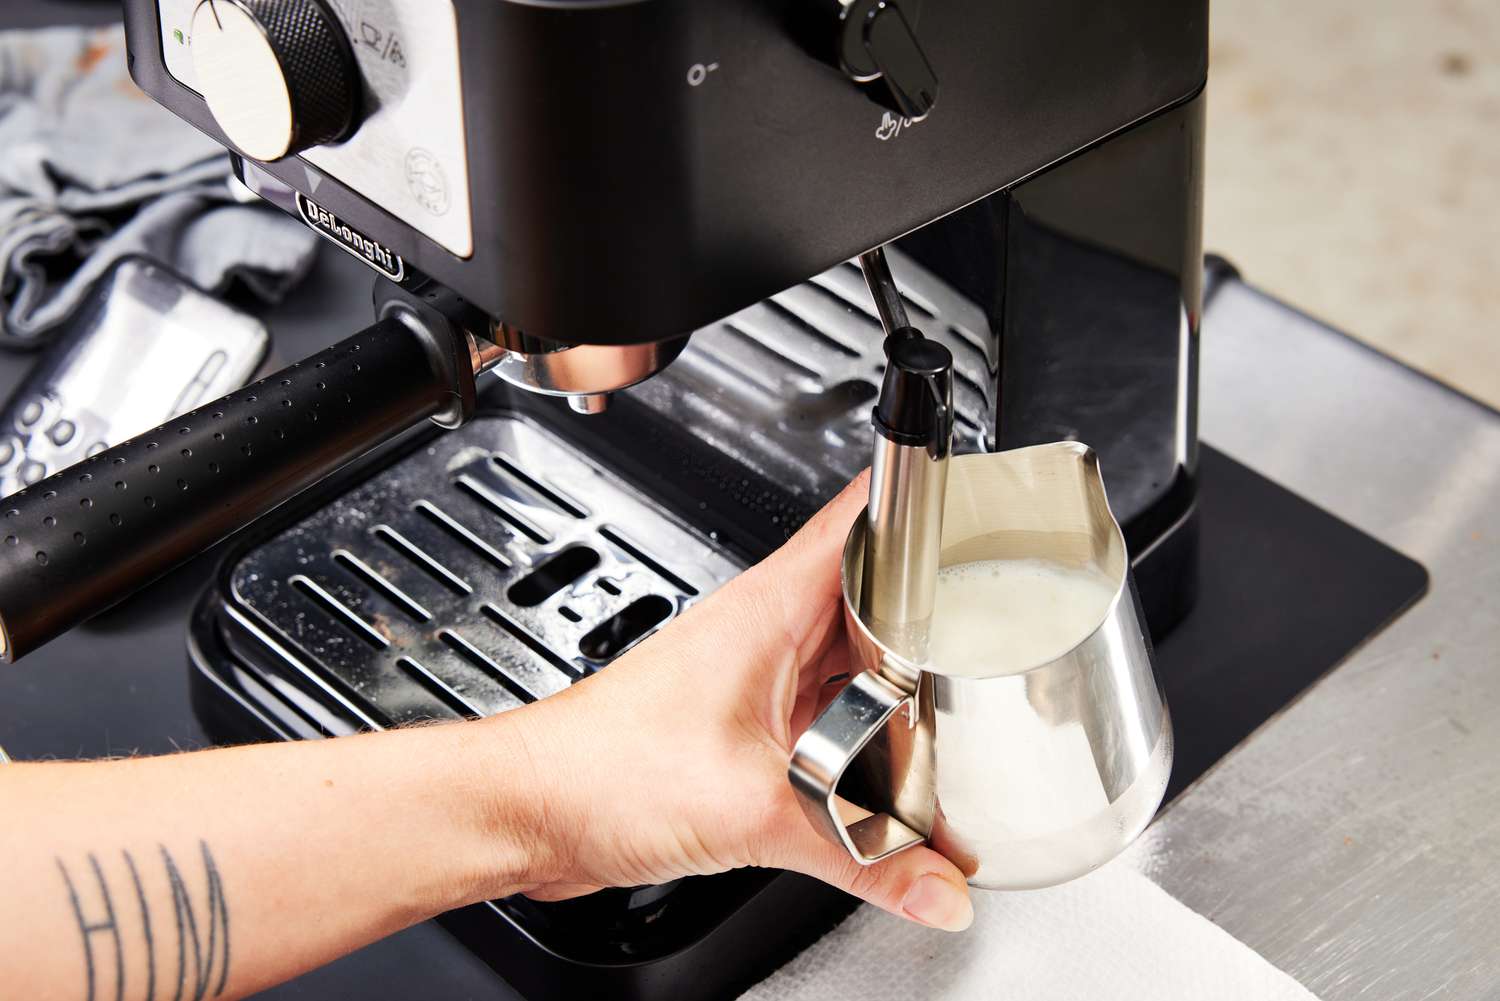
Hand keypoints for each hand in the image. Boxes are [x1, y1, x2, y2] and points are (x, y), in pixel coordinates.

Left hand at [498, 472, 972, 931]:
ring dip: (903, 687)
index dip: (929, 503)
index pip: (864, 520)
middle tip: (1003, 636)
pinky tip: (894, 772)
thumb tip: (940, 887)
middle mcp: (766, 631)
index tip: (990, 508)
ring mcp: (757, 678)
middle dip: (939, 617)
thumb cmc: (602, 768)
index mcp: (770, 607)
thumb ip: (861, 856)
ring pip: (854, 662)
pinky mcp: (746, 727)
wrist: (534, 810)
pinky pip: (827, 717)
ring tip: (965, 710)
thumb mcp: (752, 810)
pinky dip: (866, 738)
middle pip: (877, 599)